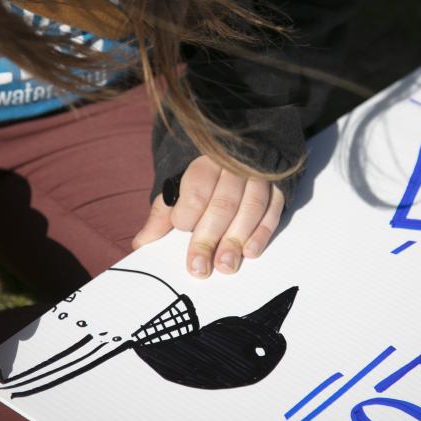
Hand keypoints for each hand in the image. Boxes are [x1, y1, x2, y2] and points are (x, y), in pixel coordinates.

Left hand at [133, 156, 284, 277]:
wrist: (240, 151)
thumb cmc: (203, 177)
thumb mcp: (180, 187)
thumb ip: (163, 213)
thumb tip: (141, 243)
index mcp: (206, 162)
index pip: (198, 188)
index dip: (189, 211)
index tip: (182, 228)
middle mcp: (235, 167)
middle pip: (223, 203)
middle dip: (209, 238)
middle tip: (199, 268)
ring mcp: (260, 177)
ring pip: (251, 208)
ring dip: (237, 240)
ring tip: (225, 266)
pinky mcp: (279, 188)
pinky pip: (273, 211)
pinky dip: (262, 233)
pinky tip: (250, 252)